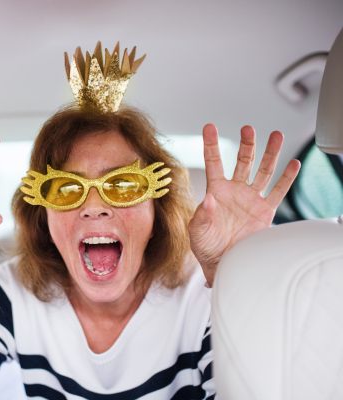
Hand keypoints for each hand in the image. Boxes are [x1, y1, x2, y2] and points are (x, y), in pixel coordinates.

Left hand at [188, 124, 300, 286]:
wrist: (223, 264)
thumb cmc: (205, 247)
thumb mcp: (197, 231)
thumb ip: (202, 215)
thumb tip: (210, 200)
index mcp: (215, 191)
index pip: (213, 162)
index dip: (211, 144)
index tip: (209, 126)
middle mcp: (235, 191)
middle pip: (242, 161)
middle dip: (246, 145)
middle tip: (248, 129)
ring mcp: (251, 199)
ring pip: (263, 171)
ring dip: (270, 153)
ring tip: (276, 135)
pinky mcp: (265, 211)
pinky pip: (278, 192)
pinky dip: (286, 178)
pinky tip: (293, 163)